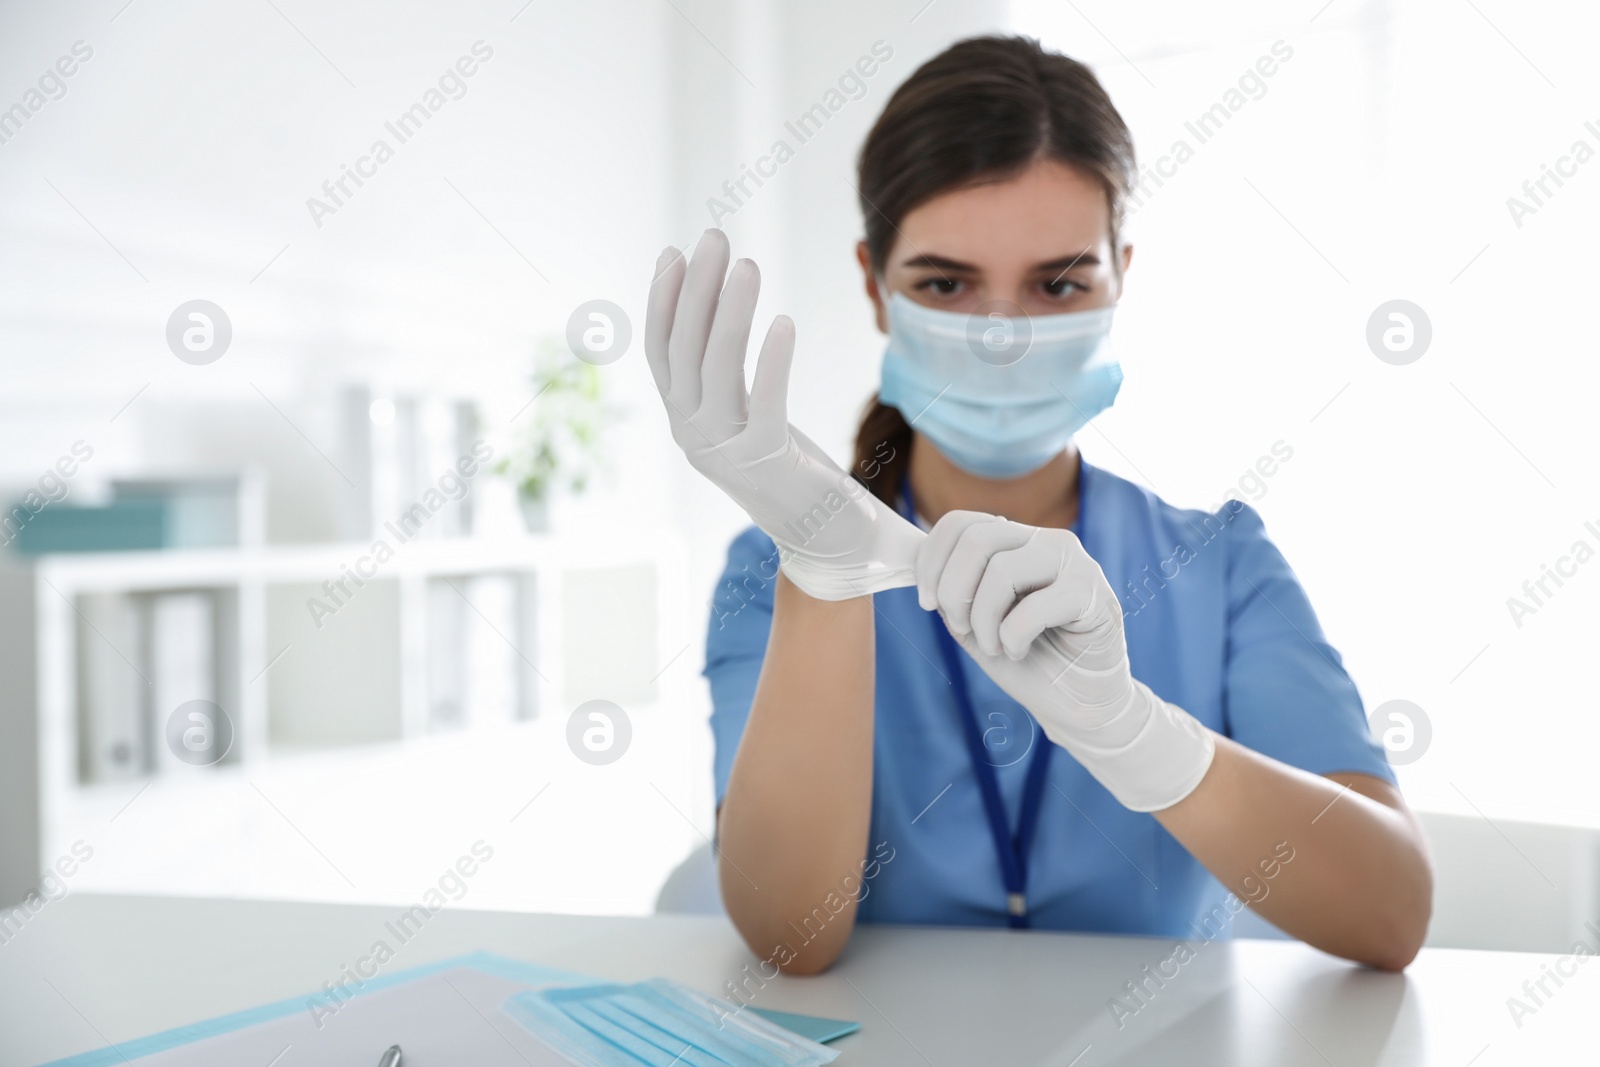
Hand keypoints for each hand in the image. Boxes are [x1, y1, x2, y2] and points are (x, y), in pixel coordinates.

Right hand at [645, 229, 923, 599]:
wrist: (824, 542)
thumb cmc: (792, 471)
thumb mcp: (746, 416)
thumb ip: (726, 369)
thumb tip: (718, 294)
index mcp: (684, 421)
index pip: (661, 352)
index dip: (664, 301)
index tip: (674, 253)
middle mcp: (693, 436)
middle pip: (685, 350)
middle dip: (695, 289)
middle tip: (714, 238)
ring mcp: (725, 453)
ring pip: (716, 370)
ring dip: (728, 313)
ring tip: (747, 265)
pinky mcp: (766, 464)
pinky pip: (764, 404)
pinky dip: (771, 362)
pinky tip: (785, 323)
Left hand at [915, 510, 1214, 811]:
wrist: (1079, 703)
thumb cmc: (1028, 660)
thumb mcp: (974, 623)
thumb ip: (952, 592)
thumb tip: (919, 572)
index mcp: (1016, 542)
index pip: (960, 523)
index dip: (931, 561)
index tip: (927, 603)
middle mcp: (1046, 541)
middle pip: (977, 539)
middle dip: (954, 591)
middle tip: (963, 628)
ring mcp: (1074, 564)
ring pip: (1002, 570)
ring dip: (984, 620)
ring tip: (995, 646)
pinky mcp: (1093, 595)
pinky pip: (1033, 607)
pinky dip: (1013, 638)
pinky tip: (1020, 651)